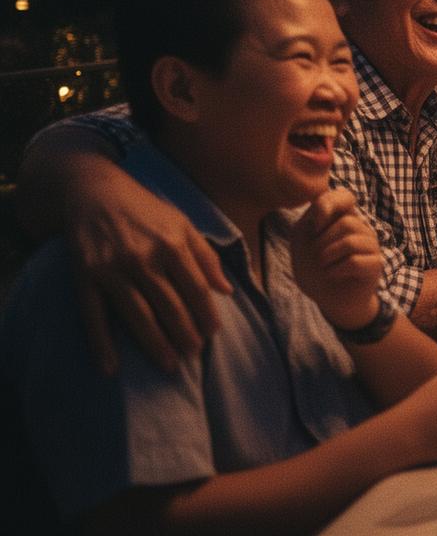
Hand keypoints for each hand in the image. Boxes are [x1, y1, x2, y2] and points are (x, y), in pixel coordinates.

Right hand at [66, 168, 231, 373]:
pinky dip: (101, 345)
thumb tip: (227, 290)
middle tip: (193, 355)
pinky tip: (111, 368)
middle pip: (169, 305)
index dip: (206, 314)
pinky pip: (94, 316)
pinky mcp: (85, 277)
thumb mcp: (182, 224)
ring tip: (169, 366)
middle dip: (184, 334)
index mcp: (172, 244)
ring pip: (138, 315)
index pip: (195, 288)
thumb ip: (206, 256)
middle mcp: (143, 258)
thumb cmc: (146, 210)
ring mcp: (112, 269)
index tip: (213, 334)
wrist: (95, 192)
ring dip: (154, 344)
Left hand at [287, 189, 382, 330]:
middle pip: (346, 222)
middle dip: (322, 242)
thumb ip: (310, 217)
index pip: (344, 196)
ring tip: (324, 267)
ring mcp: (371, 246)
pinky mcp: (375, 265)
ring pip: (350, 242)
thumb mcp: (302, 238)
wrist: (328, 298)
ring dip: (327, 257)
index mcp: (343, 217)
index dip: (329, 204)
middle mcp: (362, 228)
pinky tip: (332, 275)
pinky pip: (354, 262)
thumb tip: (322, 211)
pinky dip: (335, 270)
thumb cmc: (315, 267)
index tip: (314, 225)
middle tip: (316, 257)